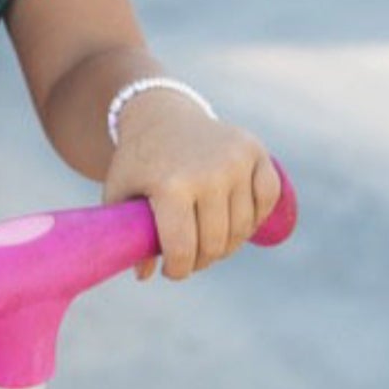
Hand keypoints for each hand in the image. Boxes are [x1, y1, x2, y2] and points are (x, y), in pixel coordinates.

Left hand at [103, 90, 280, 281]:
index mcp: (171, 185)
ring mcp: (236, 160)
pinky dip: (256, 214)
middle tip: (190, 257)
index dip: (178, 270)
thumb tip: (144, 275)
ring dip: (228, 242)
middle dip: (201, 260)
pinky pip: (268, 198)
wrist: (161, 113)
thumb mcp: (120, 193)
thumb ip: (126, 235)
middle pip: (216, 243)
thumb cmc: (138, 161)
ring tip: (209, 239)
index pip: (183, 249)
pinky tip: (236, 217)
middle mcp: (208, 172)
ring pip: (243, 227)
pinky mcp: (255, 150)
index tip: (171, 270)